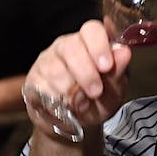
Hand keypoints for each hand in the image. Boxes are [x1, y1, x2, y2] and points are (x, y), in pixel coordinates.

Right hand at [23, 19, 133, 137]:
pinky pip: (42, 87)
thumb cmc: (96, 103)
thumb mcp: (113, 91)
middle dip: (86, 73)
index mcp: (88, 43)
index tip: (106, 66)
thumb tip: (124, 52)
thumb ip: (117, 73)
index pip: (91, 29)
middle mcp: (64, 47)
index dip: (98, 45)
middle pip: (71, 48)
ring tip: (80, 104)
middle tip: (95, 92)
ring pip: (55, 70)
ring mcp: (46, 62)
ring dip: (71, 91)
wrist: (75, 125)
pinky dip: (56, 100)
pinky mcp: (32, 79)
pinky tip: (64, 106)